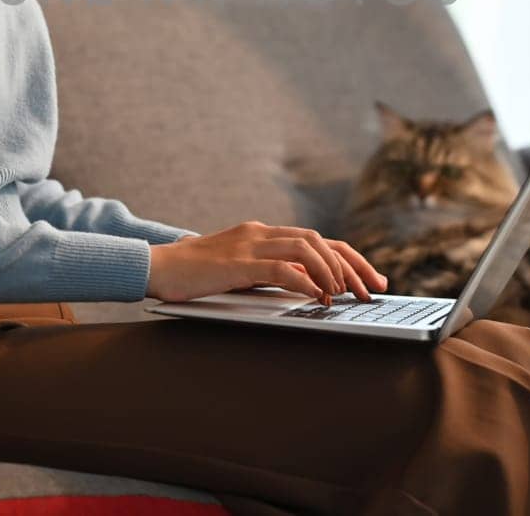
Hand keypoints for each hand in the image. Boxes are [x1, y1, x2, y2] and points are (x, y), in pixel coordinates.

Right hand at [147, 221, 388, 304]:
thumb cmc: (194, 275)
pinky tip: (318, 296)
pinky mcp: (238, 263)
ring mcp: (249, 245)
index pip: (317, 239)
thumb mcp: (238, 271)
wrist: (157, 266)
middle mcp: (260, 232)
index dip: (349, 258)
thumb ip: (267, 274)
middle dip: (352, 264)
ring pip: (307, 247)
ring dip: (333, 271)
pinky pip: (281, 267)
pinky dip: (305, 281)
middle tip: (373, 289)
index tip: (372, 278)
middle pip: (320, 240)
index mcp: (262, 233)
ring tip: (346, 295)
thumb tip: (305, 292)